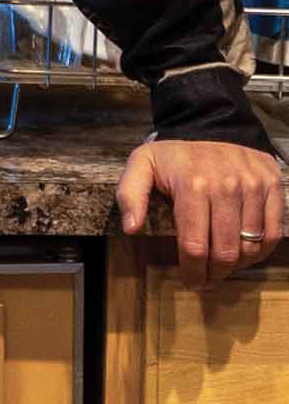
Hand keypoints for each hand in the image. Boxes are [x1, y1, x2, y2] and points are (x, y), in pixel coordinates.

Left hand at [116, 138, 284, 287]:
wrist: (210, 123)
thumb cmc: (175, 153)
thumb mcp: (142, 164)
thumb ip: (130, 194)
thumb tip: (131, 228)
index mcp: (192, 184)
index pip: (194, 246)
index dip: (192, 272)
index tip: (190, 280)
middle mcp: (225, 185)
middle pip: (225, 252)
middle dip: (214, 273)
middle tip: (207, 277)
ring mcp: (252, 185)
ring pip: (250, 247)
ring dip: (237, 264)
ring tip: (223, 263)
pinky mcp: (271, 185)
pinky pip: (273, 233)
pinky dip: (261, 251)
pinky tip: (245, 251)